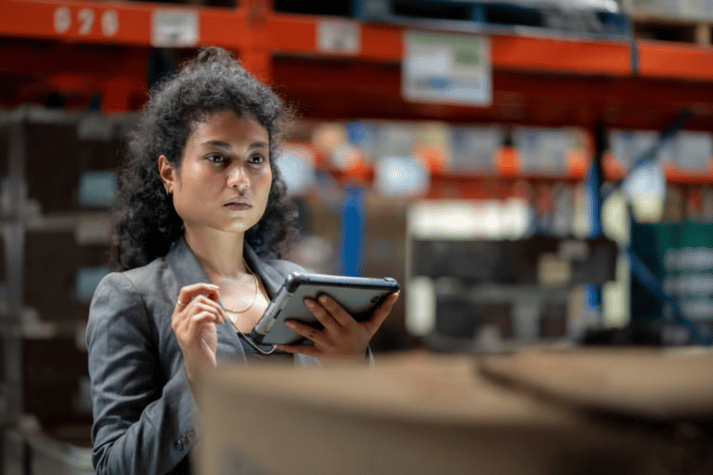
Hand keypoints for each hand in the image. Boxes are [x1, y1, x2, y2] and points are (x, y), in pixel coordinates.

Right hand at [171, 283, 225, 387]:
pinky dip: (211, 316)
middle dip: (215, 304)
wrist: (204, 367)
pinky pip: (199, 317)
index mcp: (179, 315)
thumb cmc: (205, 344)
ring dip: (216, 311)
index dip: (200, 286)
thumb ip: (209, 305)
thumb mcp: (207, 321)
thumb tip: (214, 290)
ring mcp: (181, 330)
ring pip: (199, 306)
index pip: (184, 292)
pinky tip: (217, 323)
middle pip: (198, 299)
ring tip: (221, 321)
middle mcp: (177, 321)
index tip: (215, 289)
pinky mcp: (189, 338)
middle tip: (223, 317)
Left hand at [275, 292, 398, 361]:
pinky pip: (302, 349)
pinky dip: (289, 345)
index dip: (330, 305)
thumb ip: (382, 309)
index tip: (321, 295)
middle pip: (325, 321)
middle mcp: (337, 336)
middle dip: (316, 310)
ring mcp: (326, 345)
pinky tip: (276, 340)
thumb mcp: (372, 325)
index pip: (339, 314)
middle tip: (306, 299)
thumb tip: (395, 293)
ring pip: (311, 334)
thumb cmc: (361, 339)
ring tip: (288, 319)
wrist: (354, 367)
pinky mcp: (317, 353)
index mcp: (349, 327)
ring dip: (299, 327)